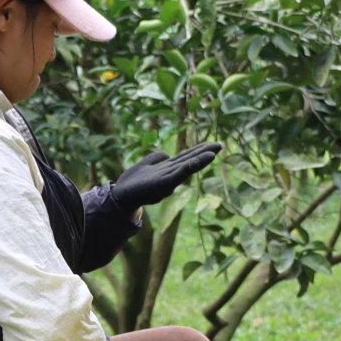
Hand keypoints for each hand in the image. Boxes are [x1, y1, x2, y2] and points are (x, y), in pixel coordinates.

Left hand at [107, 143, 222, 210]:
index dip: (200, 150)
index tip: (214, 144)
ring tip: (212, 155)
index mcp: (168, 168)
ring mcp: (166, 181)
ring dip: (198, 162)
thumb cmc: (135, 182)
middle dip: (204, 154)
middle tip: (220, 145)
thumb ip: (157, 158)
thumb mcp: (146, 165)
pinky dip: (183, 171)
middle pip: (190, 161)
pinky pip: (173, 178)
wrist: (121, 196)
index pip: (187, 157)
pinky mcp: (159, 187)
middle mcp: (170, 174)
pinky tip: (191, 164)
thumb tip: (167, 154)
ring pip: (185, 169)